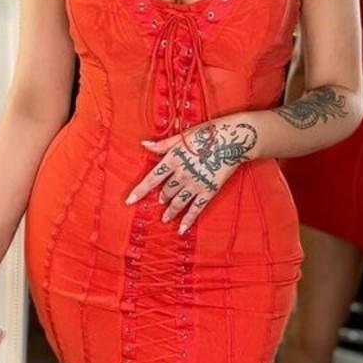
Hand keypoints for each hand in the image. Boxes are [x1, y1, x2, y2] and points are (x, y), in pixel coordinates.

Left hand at [125, 118, 258, 233]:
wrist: (233, 139)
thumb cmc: (207, 133)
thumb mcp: (183, 136)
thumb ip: (163, 144)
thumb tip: (144, 144)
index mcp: (173, 160)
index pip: (151, 179)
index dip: (139, 191)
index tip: (129, 201)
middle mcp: (181, 175)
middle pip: (166, 191)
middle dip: (161, 197)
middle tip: (159, 201)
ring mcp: (194, 184)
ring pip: (178, 202)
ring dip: (170, 211)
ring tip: (165, 218)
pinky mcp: (208, 191)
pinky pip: (196, 209)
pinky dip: (188, 219)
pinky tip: (182, 229)